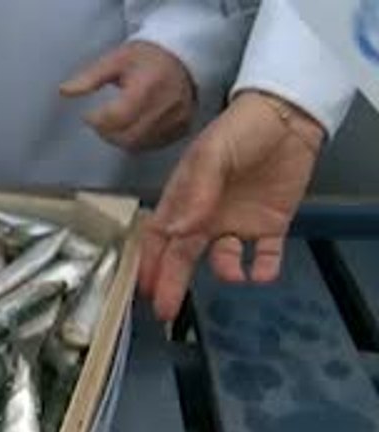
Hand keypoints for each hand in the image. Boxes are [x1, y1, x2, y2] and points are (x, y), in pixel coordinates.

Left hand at [61, 41, 195, 151]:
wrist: (183, 57)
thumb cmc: (144, 57)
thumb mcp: (115, 60)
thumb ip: (89, 78)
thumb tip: (64, 91)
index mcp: (147, 86)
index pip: (117, 117)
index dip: (97, 121)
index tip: (89, 115)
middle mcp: (166, 105)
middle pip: (127, 136)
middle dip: (106, 133)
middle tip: (100, 122)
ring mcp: (177, 119)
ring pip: (138, 144)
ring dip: (120, 139)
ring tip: (115, 123)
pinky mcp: (182, 128)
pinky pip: (153, 145)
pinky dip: (137, 141)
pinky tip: (132, 127)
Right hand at [139, 91, 324, 320]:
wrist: (290, 116)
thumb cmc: (241, 129)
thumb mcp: (211, 153)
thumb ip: (195, 192)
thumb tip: (177, 232)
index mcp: (184, 200)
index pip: (160, 238)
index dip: (150, 264)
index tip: (144, 289)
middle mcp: (206, 217)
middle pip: (183, 256)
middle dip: (172, 284)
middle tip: (167, 312)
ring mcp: (237, 223)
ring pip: (222, 260)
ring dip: (223, 271)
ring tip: (230, 272)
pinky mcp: (270, 226)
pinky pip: (264, 256)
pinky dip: (262, 269)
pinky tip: (261, 273)